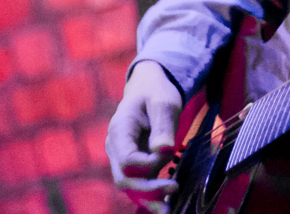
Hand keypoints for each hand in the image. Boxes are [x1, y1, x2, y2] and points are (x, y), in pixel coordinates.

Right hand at [106, 60, 182, 212]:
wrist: (149, 88)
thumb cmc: (156, 92)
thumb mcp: (163, 102)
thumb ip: (163, 125)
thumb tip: (163, 150)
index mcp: (119, 129)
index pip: (127, 158)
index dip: (146, 164)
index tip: (168, 155)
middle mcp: (115, 147)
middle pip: (124, 178)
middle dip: (147, 189)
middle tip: (174, 189)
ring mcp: (121, 157)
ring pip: (129, 186)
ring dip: (148, 199)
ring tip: (169, 209)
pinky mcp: (132, 164)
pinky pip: (138, 183)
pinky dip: (150, 195)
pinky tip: (167, 204)